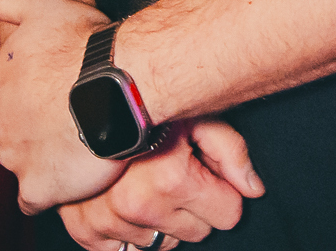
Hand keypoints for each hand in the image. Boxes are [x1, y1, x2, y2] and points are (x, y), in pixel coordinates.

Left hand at [0, 0, 123, 212]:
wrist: (118, 80)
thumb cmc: (81, 41)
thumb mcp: (40, 7)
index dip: (28, 91)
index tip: (54, 85)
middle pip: (6, 129)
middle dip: (30, 124)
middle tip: (66, 111)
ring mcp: (11, 158)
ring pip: (20, 161)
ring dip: (42, 153)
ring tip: (77, 135)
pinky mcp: (36, 188)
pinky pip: (33, 198)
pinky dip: (47, 189)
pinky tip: (69, 170)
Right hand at [58, 119, 264, 247]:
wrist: (82, 99)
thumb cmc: (144, 101)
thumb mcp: (197, 114)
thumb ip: (230, 150)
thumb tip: (253, 189)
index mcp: (171, 178)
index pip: (228, 214)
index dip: (220, 191)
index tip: (204, 172)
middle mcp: (139, 205)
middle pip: (198, 233)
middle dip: (191, 206)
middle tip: (172, 171)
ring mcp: (109, 222)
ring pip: (161, 243)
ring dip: (158, 218)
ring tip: (145, 178)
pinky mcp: (86, 233)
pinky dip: (126, 229)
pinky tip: (122, 196)